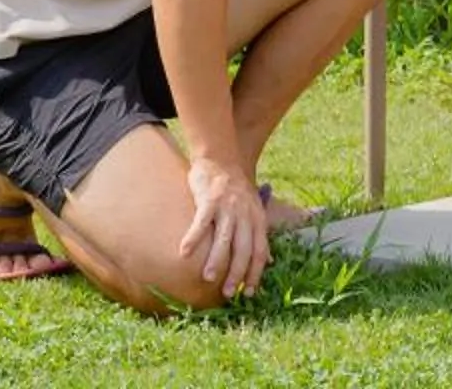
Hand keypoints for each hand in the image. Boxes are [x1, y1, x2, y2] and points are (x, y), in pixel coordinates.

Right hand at [179, 155, 270, 300]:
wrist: (221, 158)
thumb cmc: (237, 189)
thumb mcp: (255, 209)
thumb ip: (259, 235)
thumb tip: (268, 261)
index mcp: (258, 219)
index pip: (260, 252)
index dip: (255, 274)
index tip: (249, 293)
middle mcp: (245, 215)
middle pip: (243, 249)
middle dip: (237, 273)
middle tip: (228, 293)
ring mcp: (228, 207)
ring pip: (224, 239)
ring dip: (216, 260)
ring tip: (208, 278)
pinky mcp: (209, 199)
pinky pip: (201, 222)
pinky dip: (193, 238)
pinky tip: (184, 253)